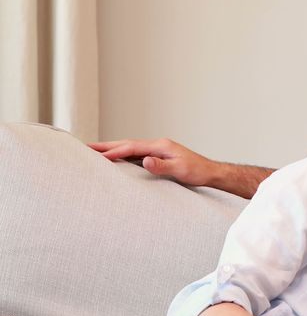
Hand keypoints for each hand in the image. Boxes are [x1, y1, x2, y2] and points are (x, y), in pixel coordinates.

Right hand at [88, 138, 216, 185]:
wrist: (210, 172)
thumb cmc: (198, 171)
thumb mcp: (180, 170)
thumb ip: (162, 165)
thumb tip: (145, 160)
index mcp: (160, 145)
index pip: (132, 148)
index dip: (114, 151)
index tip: (97, 155)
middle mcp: (157, 145)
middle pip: (127, 143)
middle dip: (107, 145)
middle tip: (86, 146)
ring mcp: (158, 150)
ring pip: (130, 148)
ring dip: (113, 149)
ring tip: (95, 152)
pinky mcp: (159, 156)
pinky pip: (136, 154)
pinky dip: (123, 155)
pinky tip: (116, 160)